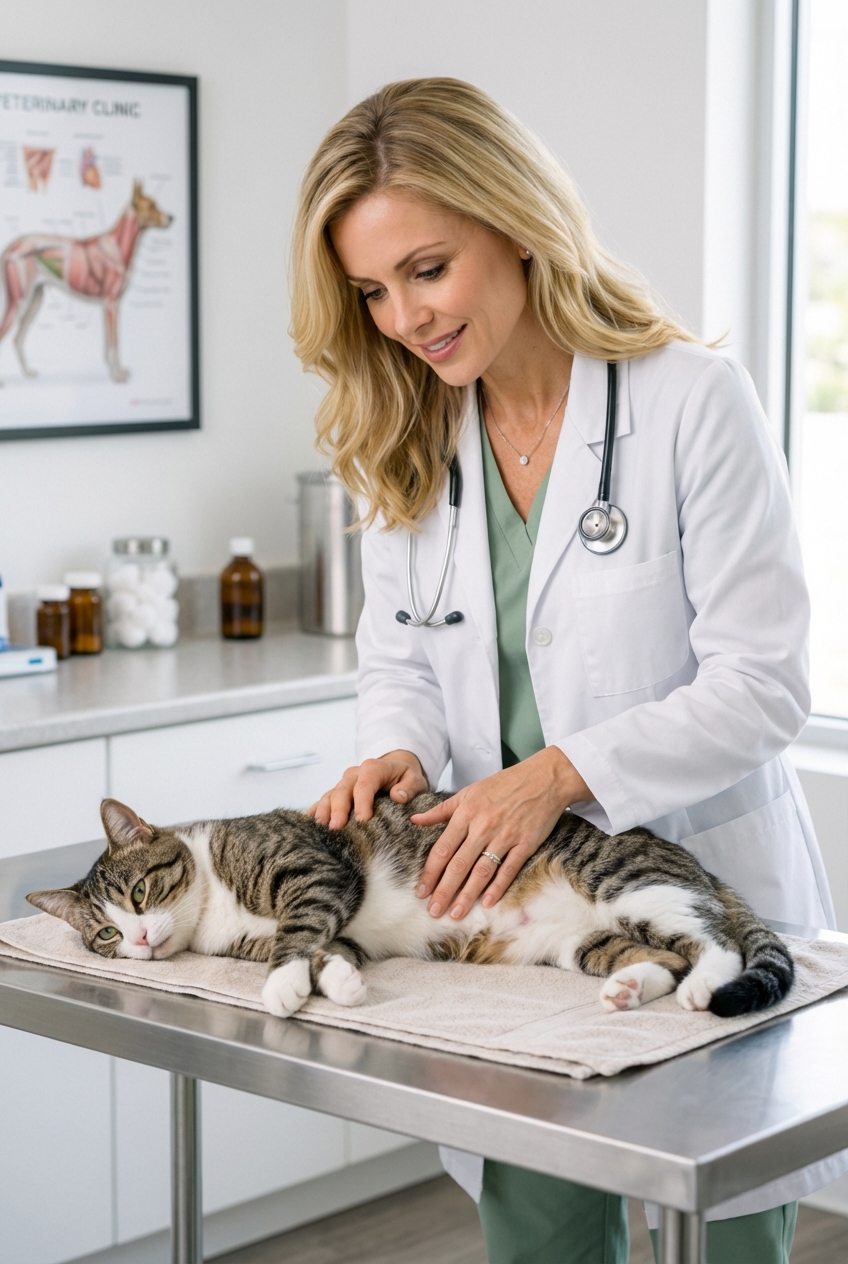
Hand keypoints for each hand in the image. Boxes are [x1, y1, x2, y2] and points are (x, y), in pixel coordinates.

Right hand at [306, 750, 428, 828]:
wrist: (395, 770)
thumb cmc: (405, 778)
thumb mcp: (415, 779)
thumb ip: (409, 787)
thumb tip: (399, 796)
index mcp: (373, 768)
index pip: (365, 785)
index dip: (362, 802)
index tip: (363, 819)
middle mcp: (354, 774)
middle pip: (343, 790)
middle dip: (339, 809)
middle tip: (337, 827)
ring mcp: (343, 784)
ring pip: (329, 796)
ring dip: (324, 811)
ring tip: (321, 828)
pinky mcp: (337, 793)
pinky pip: (323, 801)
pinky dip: (315, 811)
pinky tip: (307, 823)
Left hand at [410, 747, 590, 919]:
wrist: (544, 778)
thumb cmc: (504, 784)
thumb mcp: (468, 792)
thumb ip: (441, 810)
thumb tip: (414, 819)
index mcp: (466, 813)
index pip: (442, 849)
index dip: (430, 873)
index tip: (421, 892)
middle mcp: (483, 826)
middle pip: (459, 864)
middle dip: (444, 891)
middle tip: (433, 912)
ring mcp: (505, 836)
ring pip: (481, 871)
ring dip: (467, 895)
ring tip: (455, 913)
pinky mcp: (526, 843)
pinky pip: (508, 870)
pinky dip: (497, 887)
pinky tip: (486, 903)